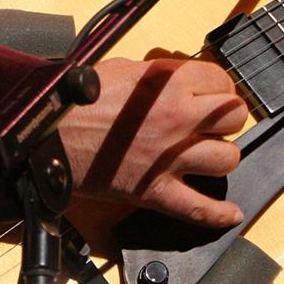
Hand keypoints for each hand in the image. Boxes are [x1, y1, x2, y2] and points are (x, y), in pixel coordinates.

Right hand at [59, 56, 248, 227]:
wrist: (50, 134)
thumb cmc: (79, 100)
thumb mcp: (124, 68)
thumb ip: (160, 74)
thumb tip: (180, 79)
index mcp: (169, 83)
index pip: (222, 82)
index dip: (220, 87)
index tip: (213, 93)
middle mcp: (177, 118)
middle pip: (233, 119)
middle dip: (226, 120)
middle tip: (213, 122)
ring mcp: (169, 158)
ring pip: (226, 160)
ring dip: (220, 156)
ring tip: (207, 153)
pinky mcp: (155, 191)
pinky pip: (198, 209)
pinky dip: (217, 214)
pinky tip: (229, 213)